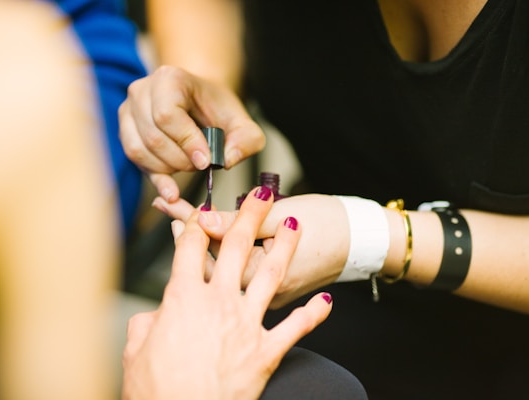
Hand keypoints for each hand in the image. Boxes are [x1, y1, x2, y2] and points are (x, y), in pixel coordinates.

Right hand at [118, 65, 264, 201]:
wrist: (200, 103)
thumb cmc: (218, 111)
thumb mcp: (243, 124)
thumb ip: (246, 141)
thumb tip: (226, 161)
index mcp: (169, 78)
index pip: (168, 115)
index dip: (187, 142)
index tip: (205, 160)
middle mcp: (142, 90)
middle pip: (154, 137)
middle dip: (180, 160)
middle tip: (200, 165)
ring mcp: (128, 110)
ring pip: (139, 150)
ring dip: (167, 168)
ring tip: (188, 166)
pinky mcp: (125, 130)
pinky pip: (134, 158)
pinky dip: (154, 176)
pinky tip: (171, 188)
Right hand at [122, 187, 332, 399]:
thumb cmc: (156, 392)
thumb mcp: (135, 351)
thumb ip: (146, 323)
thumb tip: (154, 316)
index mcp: (183, 298)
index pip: (190, 248)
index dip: (197, 223)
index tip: (204, 209)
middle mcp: (218, 303)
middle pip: (236, 247)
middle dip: (250, 215)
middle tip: (262, 194)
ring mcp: (246, 324)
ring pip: (270, 274)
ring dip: (285, 247)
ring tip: (294, 225)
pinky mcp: (266, 350)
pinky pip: (296, 327)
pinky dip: (313, 314)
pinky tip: (327, 301)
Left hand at [153, 193, 349, 308]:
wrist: (362, 242)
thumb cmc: (330, 227)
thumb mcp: (284, 217)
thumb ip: (241, 222)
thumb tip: (203, 220)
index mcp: (261, 276)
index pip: (214, 247)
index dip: (190, 221)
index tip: (171, 203)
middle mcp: (259, 293)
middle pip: (212, 259)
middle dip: (188, 230)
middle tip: (166, 207)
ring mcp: (264, 295)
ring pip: (223, 267)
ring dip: (203, 241)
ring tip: (181, 219)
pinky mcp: (270, 290)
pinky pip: (238, 271)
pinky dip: (223, 251)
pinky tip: (212, 237)